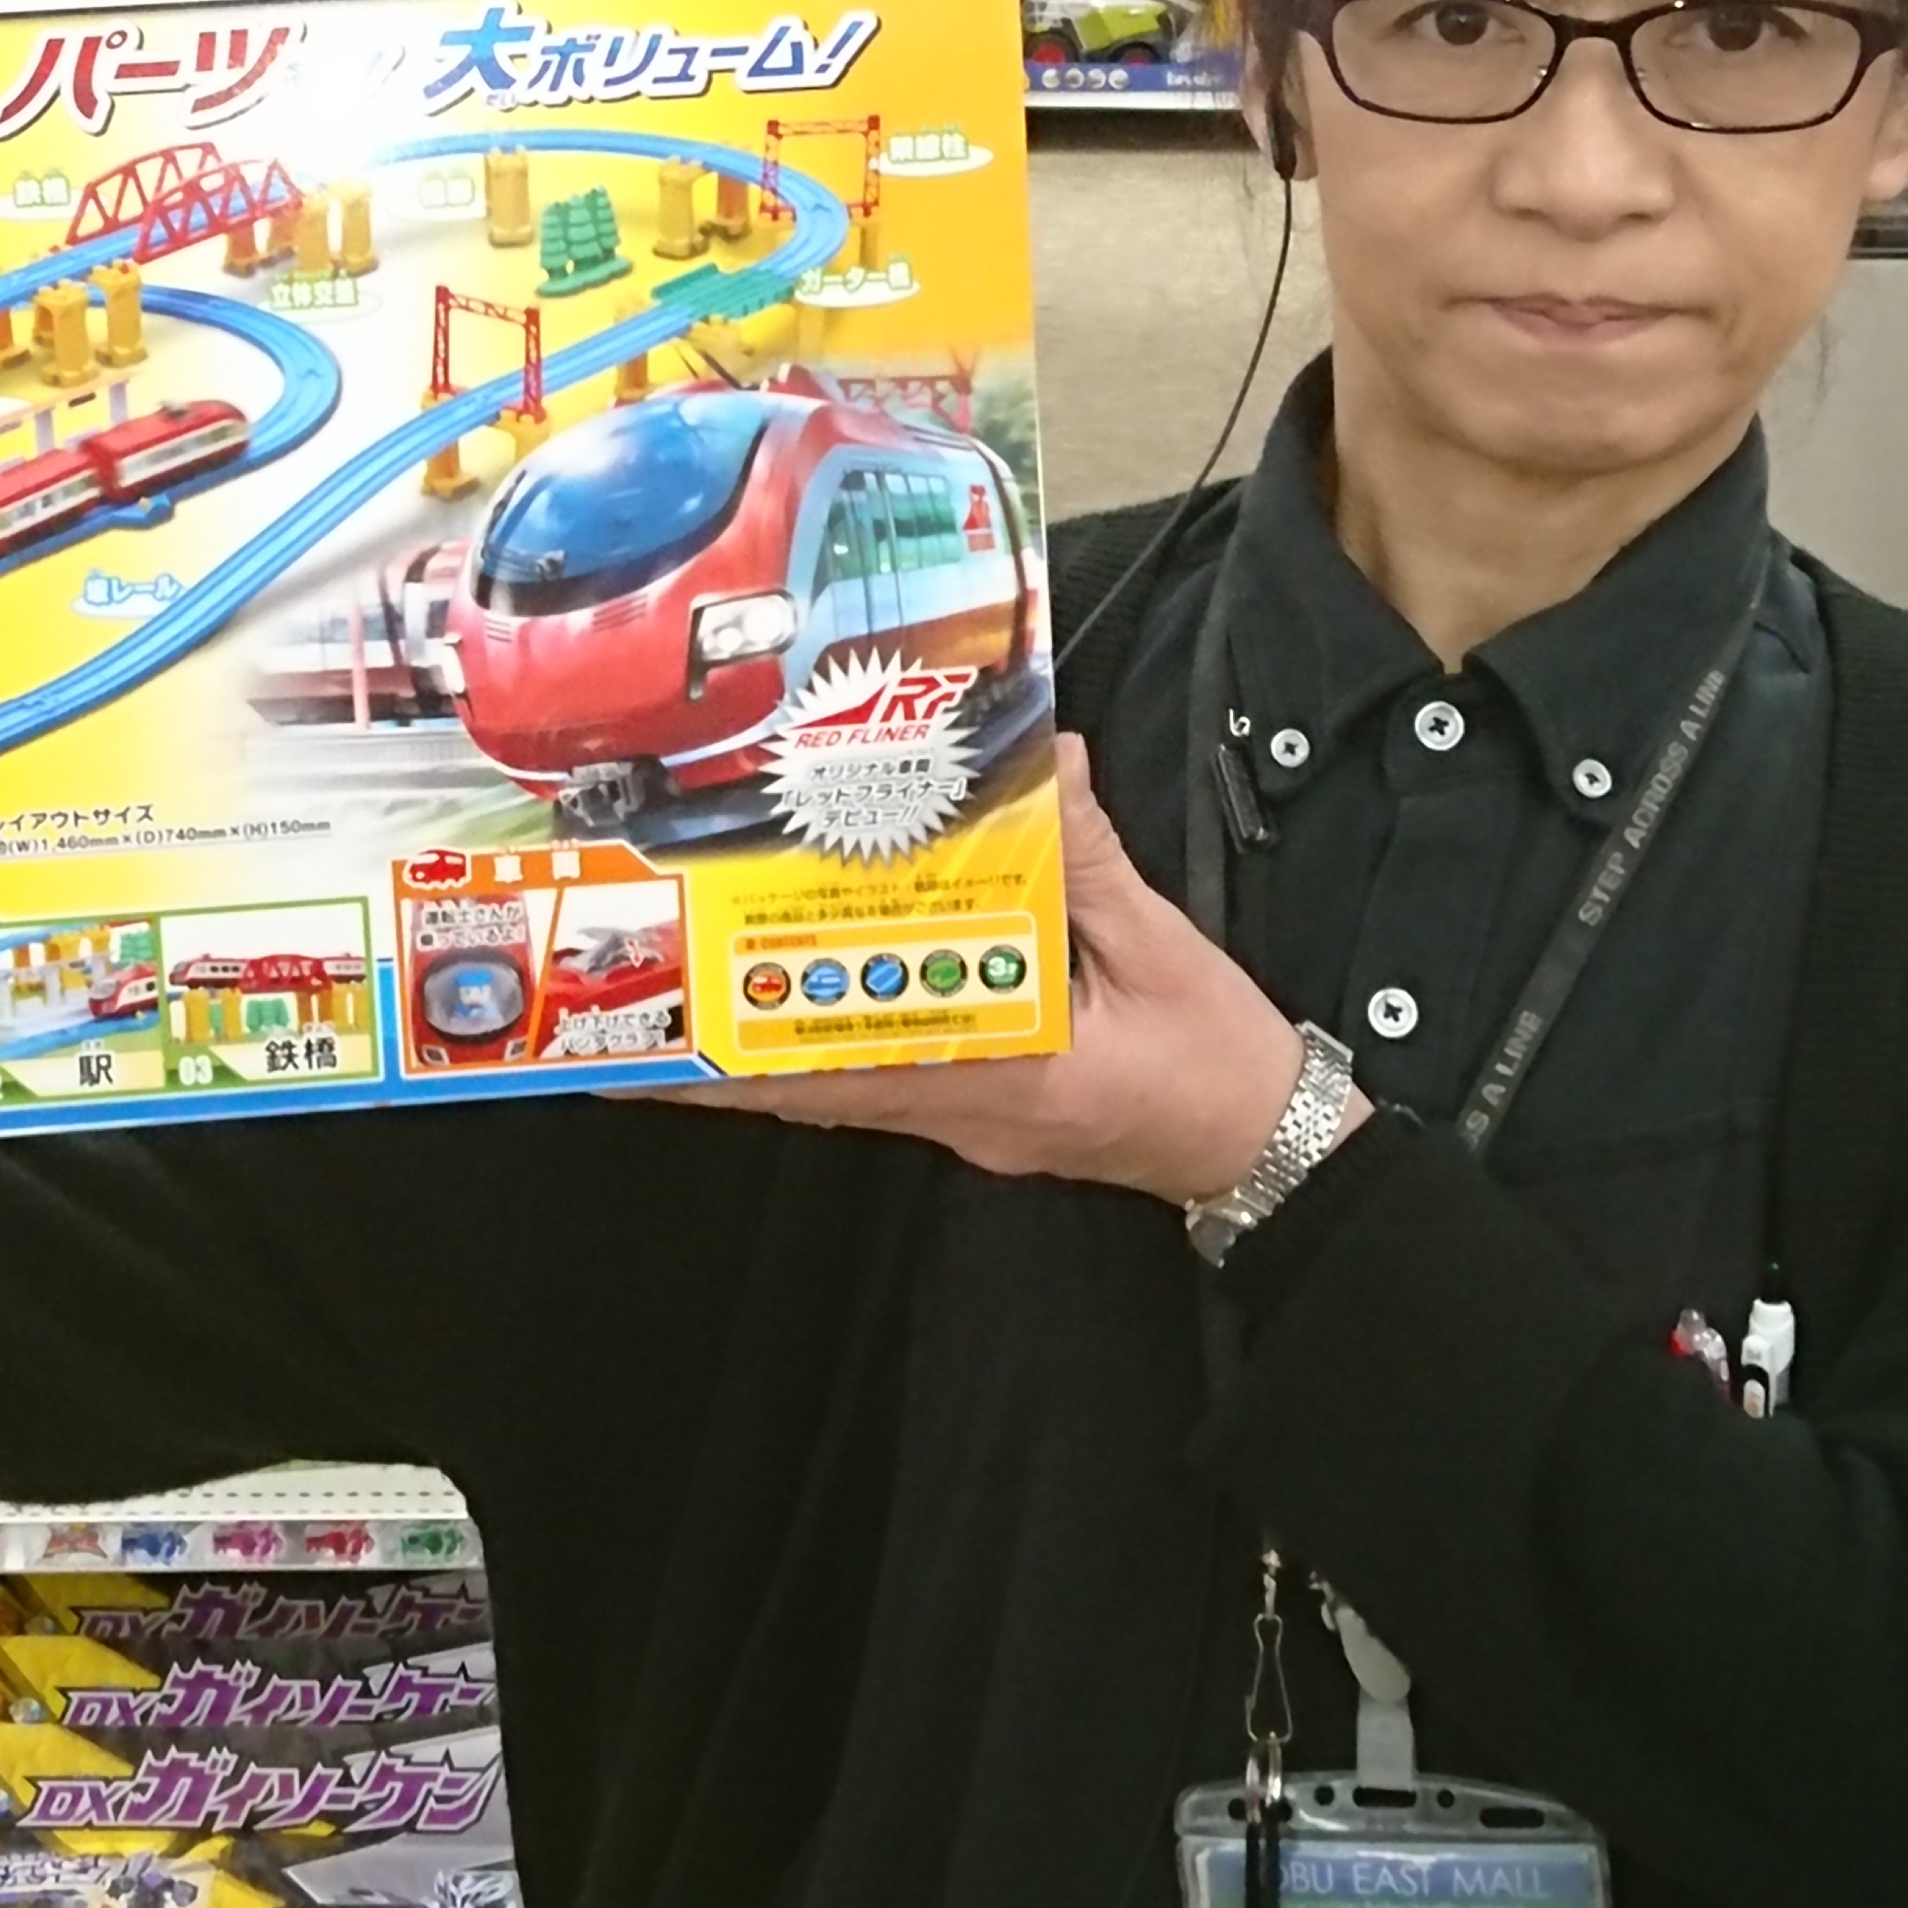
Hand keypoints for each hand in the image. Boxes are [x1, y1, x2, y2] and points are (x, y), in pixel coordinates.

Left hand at [655, 738, 1354, 1202]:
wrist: (1271, 1149)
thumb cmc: (1220, 1059)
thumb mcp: (1162, 945)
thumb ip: (1089, 857)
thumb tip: (1044, 758)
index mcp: (1006, 1071)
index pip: (848, 1066)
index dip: (748, 1053)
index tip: (668, 1034)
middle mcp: (963, 1109)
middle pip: (814, 1090)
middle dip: (723, 1057)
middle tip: (637, 1015)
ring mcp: (967, 1121)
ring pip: (838, 1092)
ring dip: (763, 1053)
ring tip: (685, 1009)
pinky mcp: (982, 1114)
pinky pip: (879, 1087)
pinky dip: (823, 1054)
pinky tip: (790, 1013)